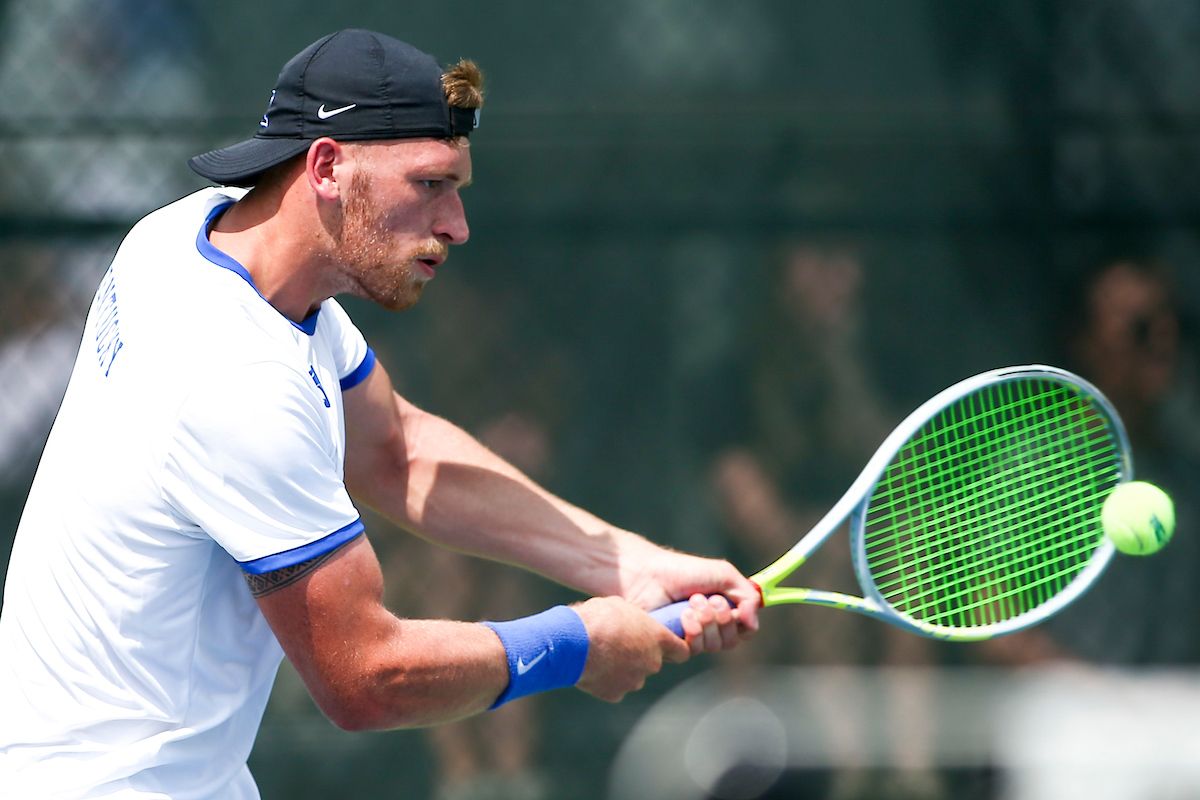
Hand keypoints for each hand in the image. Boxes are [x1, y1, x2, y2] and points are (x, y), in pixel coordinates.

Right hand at [572, 596, 689, 702]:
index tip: (665, 645)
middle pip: (653, 663)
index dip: (675, 648)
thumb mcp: (621, 607)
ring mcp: (635, 681)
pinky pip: (614, 687)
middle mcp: (652, 663)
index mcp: (658, 639)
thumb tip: (631, 625)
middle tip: (619, 643)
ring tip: (600, 653)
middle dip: (640, 656)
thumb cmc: (597, 617)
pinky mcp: (615, 694)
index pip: (682, 651)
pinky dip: (605, 680)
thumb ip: (634, 621)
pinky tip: (591, 666)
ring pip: (633, 676)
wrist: (573, 642)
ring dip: (622, 668)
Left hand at [621, 545, 760, 652]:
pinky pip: (695, 650)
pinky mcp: (675, 645)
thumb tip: (753, 623)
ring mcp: (692, 637)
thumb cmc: (683, 571)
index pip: (746, 630)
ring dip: (706, 621)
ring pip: (715, 646)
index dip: (743, 621)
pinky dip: (693, 630)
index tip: (732, 603)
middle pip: (732, 640)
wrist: (648, 575)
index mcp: (724, 610)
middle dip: (723, 618)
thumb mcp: (724, 574)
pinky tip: (682, 615)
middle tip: (706, 598)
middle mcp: (710, 626)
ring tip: (691, 602)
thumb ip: (748, 596)